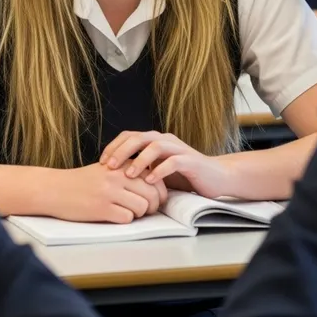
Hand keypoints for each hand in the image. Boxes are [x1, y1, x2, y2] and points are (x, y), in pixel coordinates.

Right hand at [46, 161, 167, 223]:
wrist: (56, 189)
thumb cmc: (83, 181)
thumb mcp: (107, 169)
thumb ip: (128, 172)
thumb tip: (154, 184)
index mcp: (121, 164)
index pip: (153, 176)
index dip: (159, 191)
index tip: (155, 198)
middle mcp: (118, 176)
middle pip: (152, 193)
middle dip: (154, 205)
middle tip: (147, 210)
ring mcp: (110, 192)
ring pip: (142, 207)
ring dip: (139, 214)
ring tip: (129, 212)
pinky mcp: (102, 208)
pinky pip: (127, 218)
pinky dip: (125, 220)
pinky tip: (116, 215)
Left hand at [101, 130, 231, 198]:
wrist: (216, 177)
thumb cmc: (185, 176)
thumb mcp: (158, 171)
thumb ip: (141, 169)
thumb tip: (113, 176)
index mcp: (156, 141)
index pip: (130, 136)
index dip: (114, 146)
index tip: (101, 162)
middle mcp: (166, 140)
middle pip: (139, 137)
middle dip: (122, 151)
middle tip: (108, 166)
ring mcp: (178, 149)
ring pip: (155, 146)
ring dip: (139, 160)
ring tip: (128, 174)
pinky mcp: (190, 160)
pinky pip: (173, 162)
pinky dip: (160, 170)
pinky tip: (150, 181)